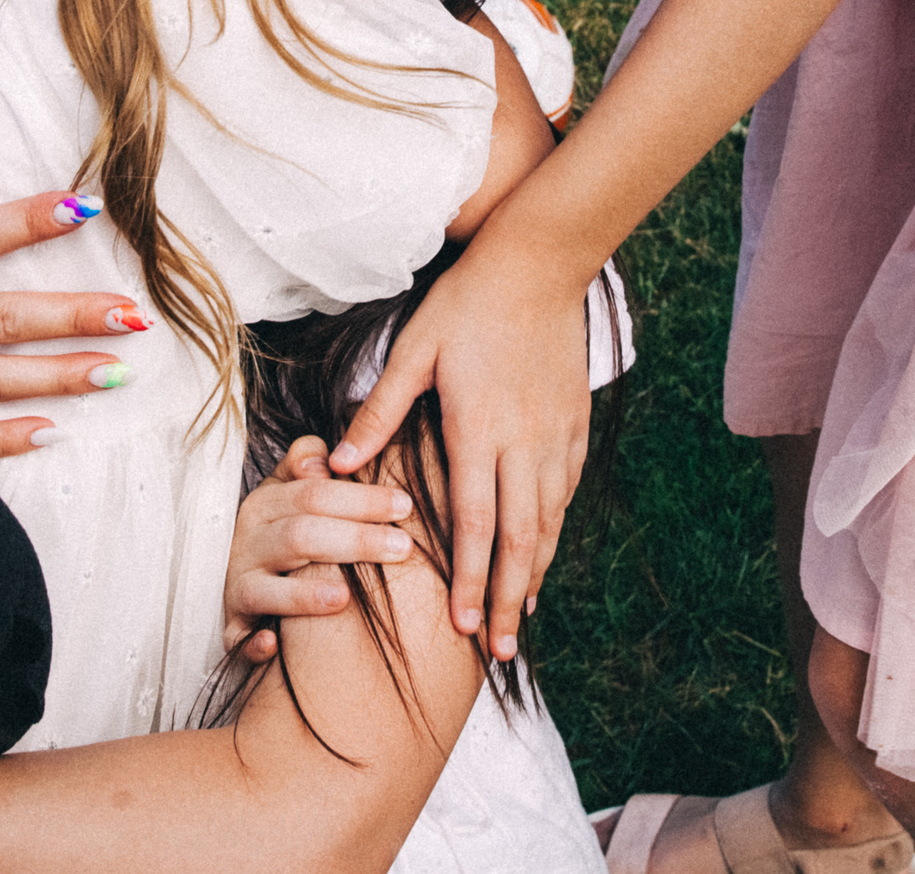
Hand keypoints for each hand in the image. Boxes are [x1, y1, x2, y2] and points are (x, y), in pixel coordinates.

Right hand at [222, 436, 415, 663]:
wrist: (234, 576)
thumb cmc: (280, 529)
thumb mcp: (287, 490)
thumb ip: (307, 463)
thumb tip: (327, 458)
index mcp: (266, 505)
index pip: (313, 494)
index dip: (360, 499)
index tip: (405, 506)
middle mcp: (248, 544)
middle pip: (299, 536)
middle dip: (353, 540)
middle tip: (403, 547)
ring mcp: (238, 587)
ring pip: (264, 589)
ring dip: (303, 594)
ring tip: (345, 596)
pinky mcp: (232, 628)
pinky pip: (237, 639)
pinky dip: (252, 644)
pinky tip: (274, 646)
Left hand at [325, 249, 588, 661]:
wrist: (539, 263)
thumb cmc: (466, 304)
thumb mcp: (413, 351)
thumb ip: (380, 411)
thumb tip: (340, 462)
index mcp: (477, 430)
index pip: (474, 523)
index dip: (471, 580)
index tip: (464, 626)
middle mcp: (523, 442)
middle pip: (520, 539)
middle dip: (508, 599)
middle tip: (499, 651)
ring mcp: (556, 434)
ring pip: (550, 520)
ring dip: (536, 573)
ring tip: (523, 617)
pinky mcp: (575, 422)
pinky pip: (567, 489)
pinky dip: (556, 528)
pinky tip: (546, 551)